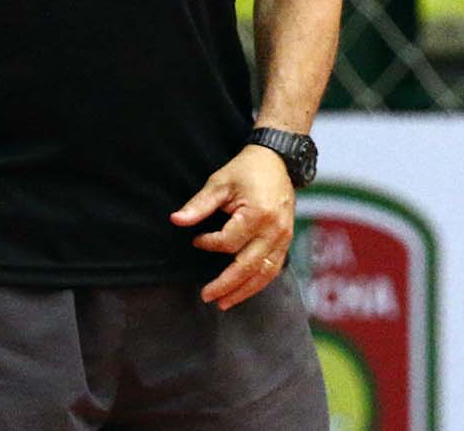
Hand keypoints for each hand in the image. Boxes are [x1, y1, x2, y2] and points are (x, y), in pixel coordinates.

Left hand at [169, 145, 295, 310]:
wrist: (277, 160)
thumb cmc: (246, 170)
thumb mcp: (220, 182)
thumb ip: (199, 205)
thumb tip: (176, 220)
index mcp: (258, 214)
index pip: (229, 242)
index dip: (209, 244)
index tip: (196, 240)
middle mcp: (274, 230)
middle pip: (247, 266)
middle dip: (225, 284)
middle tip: (206, 296)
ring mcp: (284, 237)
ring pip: (264, 273)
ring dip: (243, 291)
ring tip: (224, 303)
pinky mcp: (286, 240)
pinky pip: (274, 268)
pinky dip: (258, 282)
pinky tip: (243, 291)